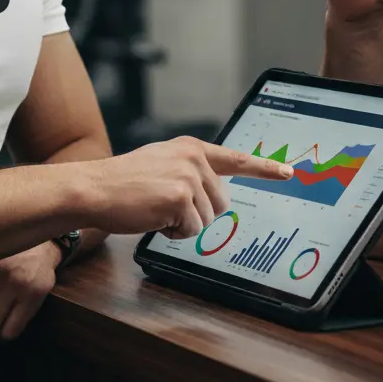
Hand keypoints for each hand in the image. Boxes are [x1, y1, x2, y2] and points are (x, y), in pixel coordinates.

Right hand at [87, 135, 294, 238]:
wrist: (93, 188)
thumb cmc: (122, 182)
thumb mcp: (160, 164)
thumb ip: (188, 171)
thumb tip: (213, 193)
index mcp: (190, 148)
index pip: (235, 158)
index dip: (265, 168)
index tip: (289, 172)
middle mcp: (194, 159)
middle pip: (221, 204)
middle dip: (197, 214)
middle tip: (164, 206)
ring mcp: (188, 177)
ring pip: (207, 220)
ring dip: (182, 225)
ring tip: (154, 209)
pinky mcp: (180, 198)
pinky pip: (191, 231)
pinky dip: (172, 233)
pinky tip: (151, 217)